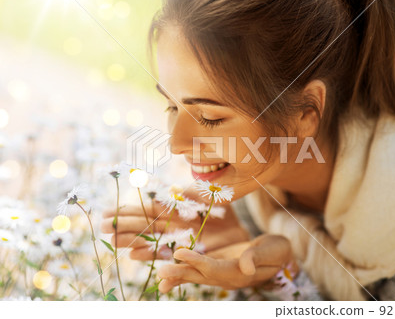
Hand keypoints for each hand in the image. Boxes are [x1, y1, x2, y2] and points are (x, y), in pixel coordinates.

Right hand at [100, 199, 248, 259]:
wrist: (237, 227)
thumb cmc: (220, 208)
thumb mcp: (206, 196)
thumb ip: (189, 193)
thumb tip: (172, 188)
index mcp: (172, 210)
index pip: (145, 210)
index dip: (126, 212)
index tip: (107, 213)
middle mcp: (170, 226)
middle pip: (143, 226)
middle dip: (123, 227)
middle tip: (103, 228)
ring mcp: (177, 241)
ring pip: (151, 243)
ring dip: (133, 243)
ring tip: (116, 243)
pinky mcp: (187, 254)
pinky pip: (169, 258)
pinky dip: (155, 259)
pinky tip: (139, 257)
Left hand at [157, 234, 297, 292]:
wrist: (278, 254)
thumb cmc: (277, 250)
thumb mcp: (271, 251)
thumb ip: (256, 257)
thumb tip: (245, 267)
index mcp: (239, 274)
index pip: (215, 268)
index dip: (197, 261)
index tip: (180, 253)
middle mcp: (227, 278)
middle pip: (201, 276)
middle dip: (180, 273)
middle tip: (161, 272)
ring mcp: (221, 274)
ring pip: (197, 277)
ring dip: (179, 277)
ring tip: (160, 280)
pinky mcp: (217, 267)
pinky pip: (198, 272)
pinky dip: (184, 272)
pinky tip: (170, 277)